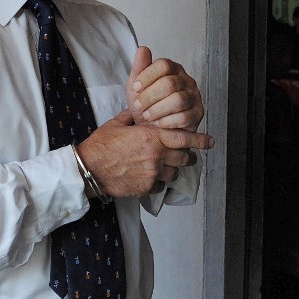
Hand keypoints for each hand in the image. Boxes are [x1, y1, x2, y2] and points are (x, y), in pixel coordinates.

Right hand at [76, 111, 213, 197]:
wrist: (89, 168)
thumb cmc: (100, 145)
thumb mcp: (117, 124)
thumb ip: (132, 117)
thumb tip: (138, 110)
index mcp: (151, 137)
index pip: (184, 139)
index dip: (200, 140)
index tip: (210, 141)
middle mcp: (156, 156)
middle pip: (184, 158)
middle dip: (187, 157)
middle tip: (186, 156)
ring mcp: (152, 173)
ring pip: (174, 174)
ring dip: (172, 170)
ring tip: (164, 167)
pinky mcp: (146, 187)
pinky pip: (160, 186)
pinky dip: (157, 182)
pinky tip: (148, 177)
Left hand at [126, 46, 204, 130]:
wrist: (153, 128)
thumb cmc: (146, 104)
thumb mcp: (136, 86)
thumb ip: (139, 68)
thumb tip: (143, 49)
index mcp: (173, 69)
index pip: (163, 65)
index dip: (147, 76)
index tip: (135, 87)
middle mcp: (186, 80)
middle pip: (169, 83)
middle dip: (149, 96)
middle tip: (139, 105)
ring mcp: (194, 97)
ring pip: (177, 100)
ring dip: (157, 110)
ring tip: (147, 115)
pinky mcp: (197, 113)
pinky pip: (184, 117)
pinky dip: (167, 122)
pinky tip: (159, 123)